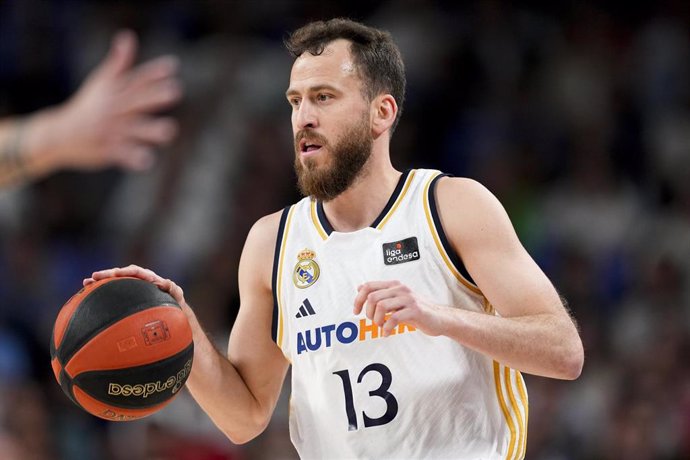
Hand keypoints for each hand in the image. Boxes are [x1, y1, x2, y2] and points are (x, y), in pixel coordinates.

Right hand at [47, 30, 181, 170]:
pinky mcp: (107, 150)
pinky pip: (122, 154)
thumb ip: (119, 63)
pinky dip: (133, 158)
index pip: (136, 80)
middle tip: (176, 91)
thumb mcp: (101, 82)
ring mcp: (110, 130)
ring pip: (133, 130)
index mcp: (114, 92)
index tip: (173, 66)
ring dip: (151, 130)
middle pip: (136, 101)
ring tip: (171, 130)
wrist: (58, 135)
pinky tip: (147, 160)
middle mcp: (113, 110)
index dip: (153, 73)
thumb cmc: (87, 106)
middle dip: (155, 96)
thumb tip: (128, 36)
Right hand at [84, 264, 186, 312]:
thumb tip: (165, 282)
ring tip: (86, 283)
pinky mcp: (126, 293)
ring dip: (100, 281)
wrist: (171, 307)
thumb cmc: (174, 300)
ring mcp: (131, 286)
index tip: (114, 274)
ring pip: (114, 281)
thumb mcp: (176, 294)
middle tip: (93, 277)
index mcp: (148, 277)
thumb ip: (173, 288)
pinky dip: (101, 291)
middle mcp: (138, 279)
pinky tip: (87, 295)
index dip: (124, 271)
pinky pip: (112, 291)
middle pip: (120, 274)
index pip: (135, 271)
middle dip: (107, 274)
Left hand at [353, 280, 448, 336]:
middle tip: (373, 321)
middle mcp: (400, 289)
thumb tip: (360, 287)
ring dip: (377, 320)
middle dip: (368, 312)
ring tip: (380, 326)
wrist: (438, 318)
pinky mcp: (415, 310)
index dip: (358, 299)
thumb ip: (380, 293)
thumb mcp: (396, 300)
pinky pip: (394, 318)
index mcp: (394, 285)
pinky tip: (386, 333)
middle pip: (373, 297)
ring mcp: (408, 299)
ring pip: (381, 306)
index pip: (368, 286)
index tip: (356, 311)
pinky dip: (386, 328)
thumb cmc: (415, 310)